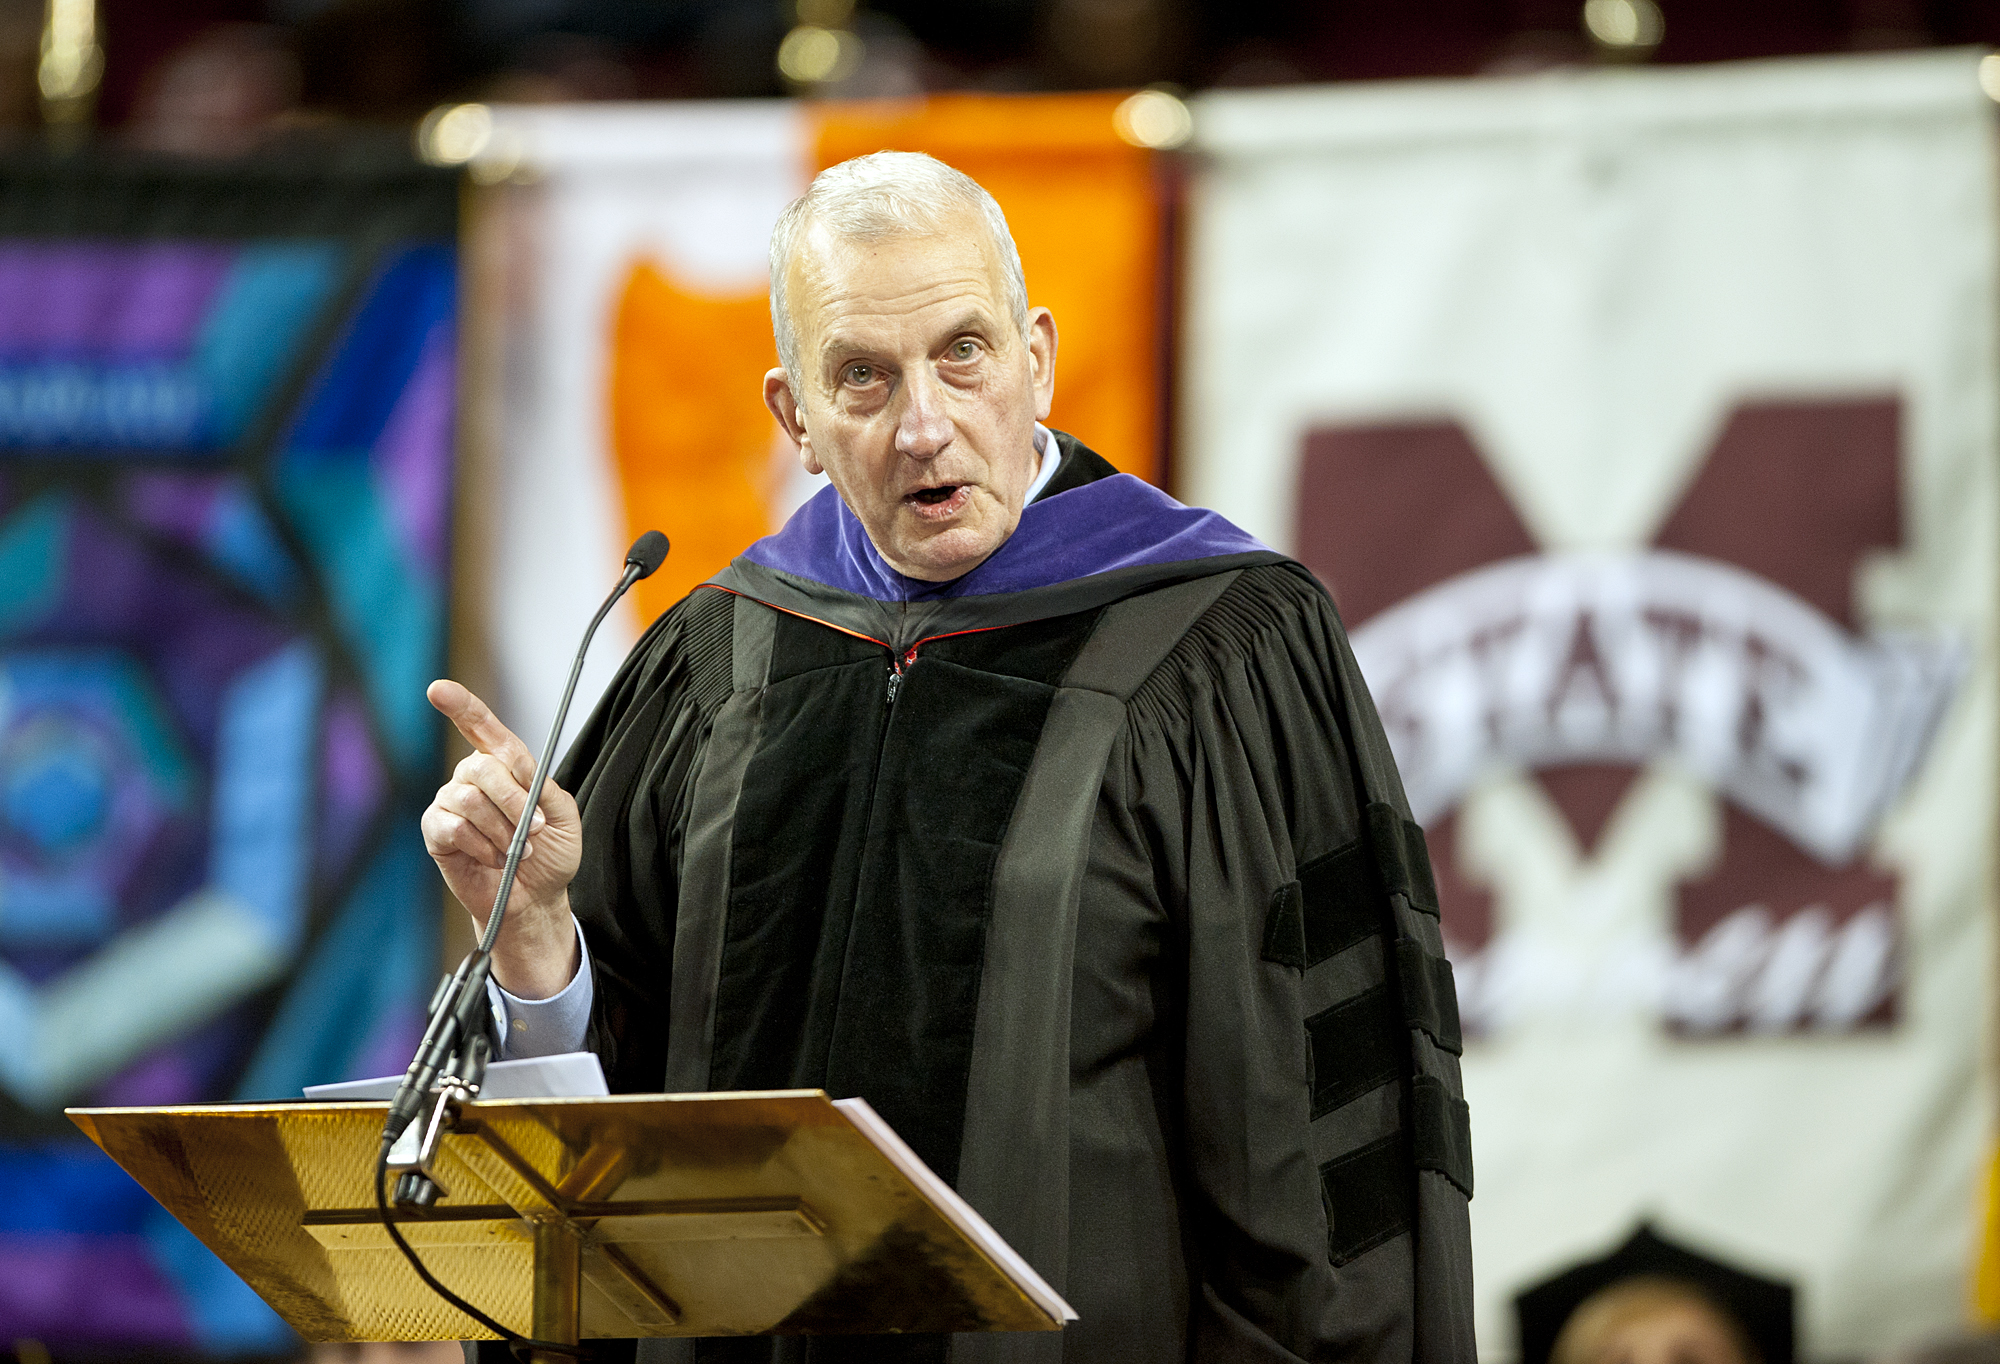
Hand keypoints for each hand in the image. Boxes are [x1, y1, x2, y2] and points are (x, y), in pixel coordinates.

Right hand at [421, 679, 581, 997]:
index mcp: (504, 764)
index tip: (439, 689)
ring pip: (469, 799)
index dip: (460, 705)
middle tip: (535, 832)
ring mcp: (450, 802)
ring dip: (501, 830)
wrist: (535, 899)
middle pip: (482, 766)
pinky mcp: (436, 832)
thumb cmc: (551, 854)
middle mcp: (472, 776)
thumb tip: (521, 774)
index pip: (481, 726)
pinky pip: (451, 827)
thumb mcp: (565, 817)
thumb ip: (545, 789)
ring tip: (515, 851)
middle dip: (514, 801)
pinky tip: (491, 859)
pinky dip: (480, 846)